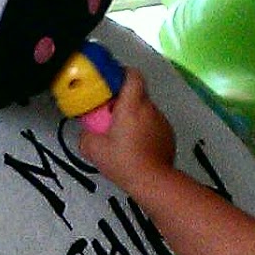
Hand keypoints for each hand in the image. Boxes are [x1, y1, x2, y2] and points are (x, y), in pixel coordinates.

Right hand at [78, 69, 176, 191]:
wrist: (153, 181)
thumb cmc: (126, 162)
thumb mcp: (94, 150)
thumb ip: (86, 136)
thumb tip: (87, 133)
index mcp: (131, 105)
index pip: (131, 74)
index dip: (121, 73)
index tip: (110, 82)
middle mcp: (149, 109)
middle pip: (137, 94)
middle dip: (123, 101)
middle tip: (110, 116)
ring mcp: (162, 121)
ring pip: (145, 110)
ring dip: (134, 117)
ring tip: (122, 136)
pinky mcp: (168, 135)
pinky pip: (154, 125)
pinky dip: (145, 130)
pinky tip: (136, 146)